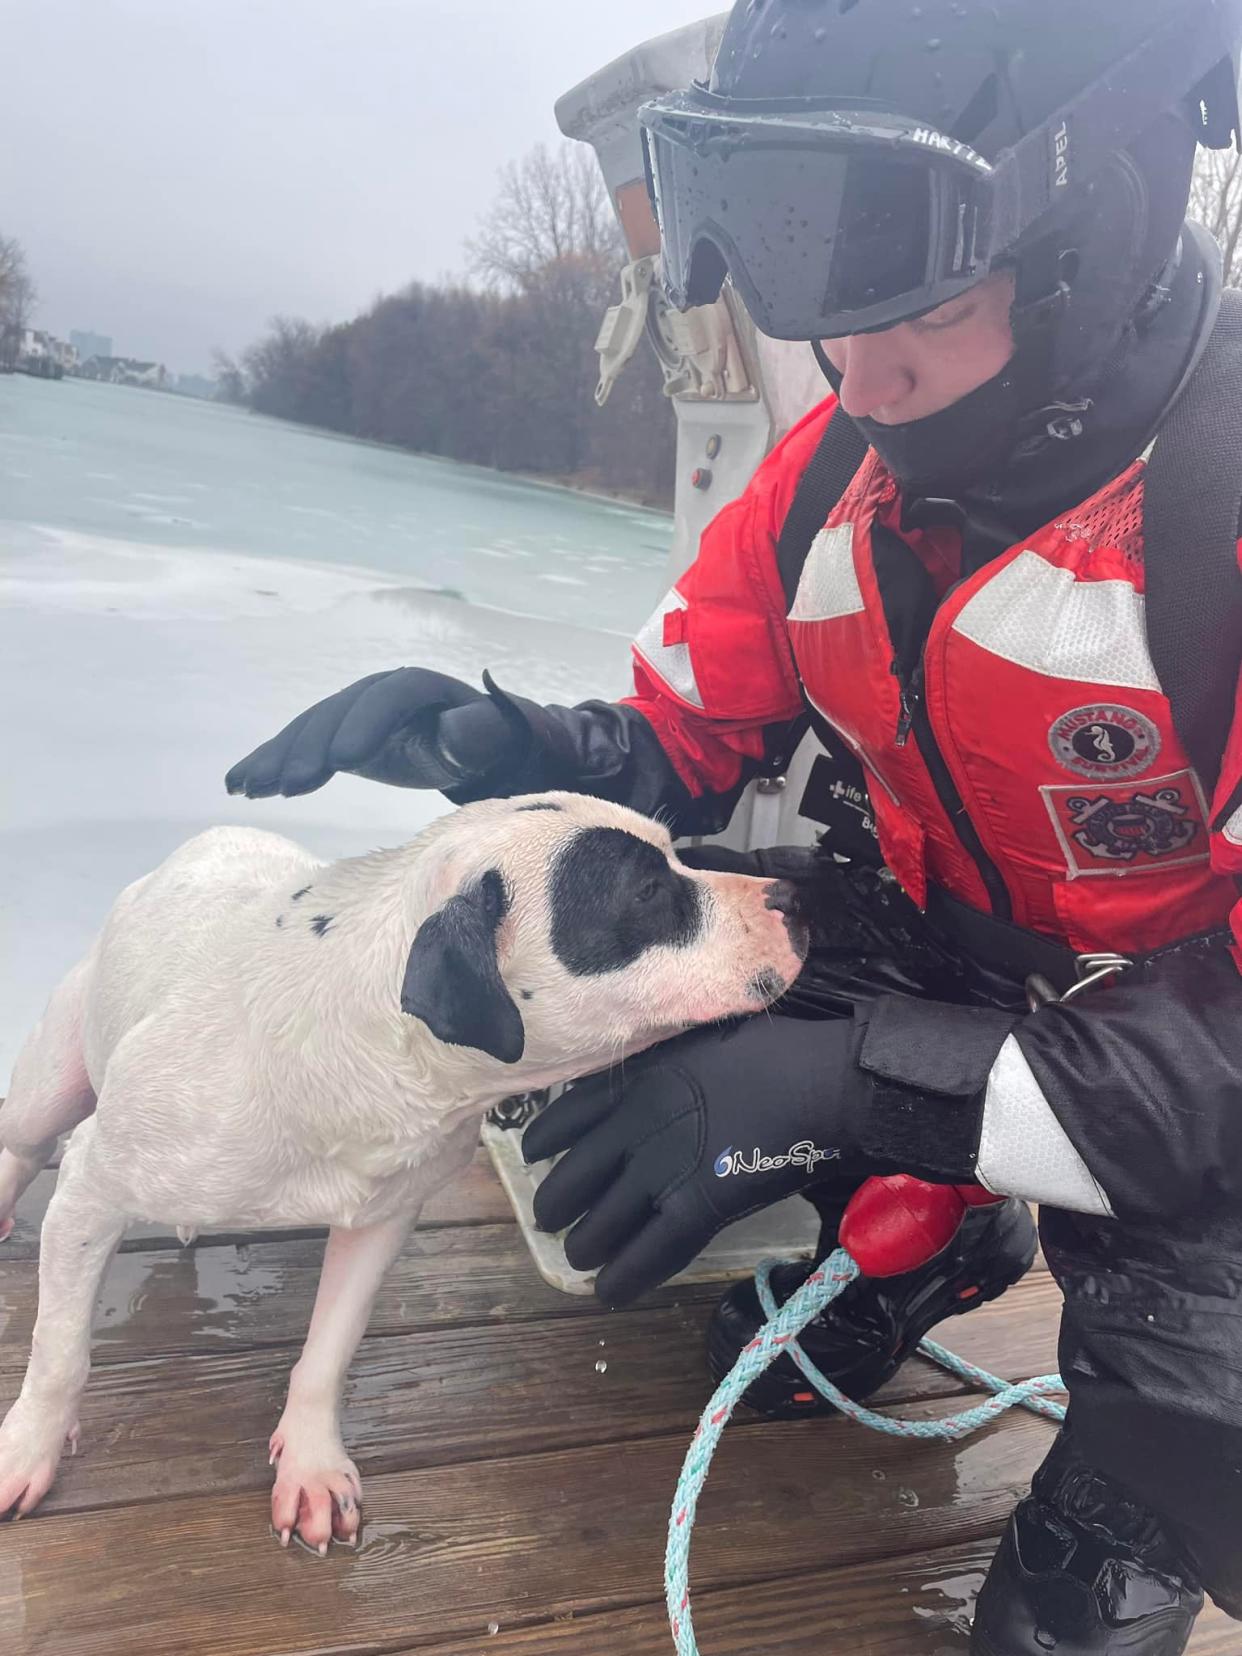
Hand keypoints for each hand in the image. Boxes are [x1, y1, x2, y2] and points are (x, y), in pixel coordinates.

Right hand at [225, 668, 515, 797]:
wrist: (468, 742)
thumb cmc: (484, 743)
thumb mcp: (489, 738)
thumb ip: (478, 733)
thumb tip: (459, 729)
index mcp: (417, 687)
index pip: (388, 698)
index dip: (364, 724)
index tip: (343, 760)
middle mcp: (375, 693)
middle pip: (337, 715)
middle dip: (310, 749)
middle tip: (287, 788)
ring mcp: (349, 712)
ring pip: (308, 730)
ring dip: (277, 759)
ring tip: (250, 790)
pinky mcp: (333, 734)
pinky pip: (296, 745)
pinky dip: (267, 762)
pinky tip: (238, 785)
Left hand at [522, 1016, 882, 1305]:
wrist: (820, 1081)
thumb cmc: (773, 1052)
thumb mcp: (697, 1039)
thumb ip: (661, 1064)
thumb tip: (644, 1078)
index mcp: (635, 1081)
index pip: (565, 1116)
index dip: (542, 1141)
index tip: (532, 1155)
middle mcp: (636, 1127)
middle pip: (574, 1177)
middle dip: (554, 1204)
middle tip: (548, 1220)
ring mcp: (664, 1170)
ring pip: (602, 1223)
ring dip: (584, 1246)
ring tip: (579, 1258)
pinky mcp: (697, 1207)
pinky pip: (649, 1252)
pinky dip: (624, 1277)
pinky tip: (609, 1292)